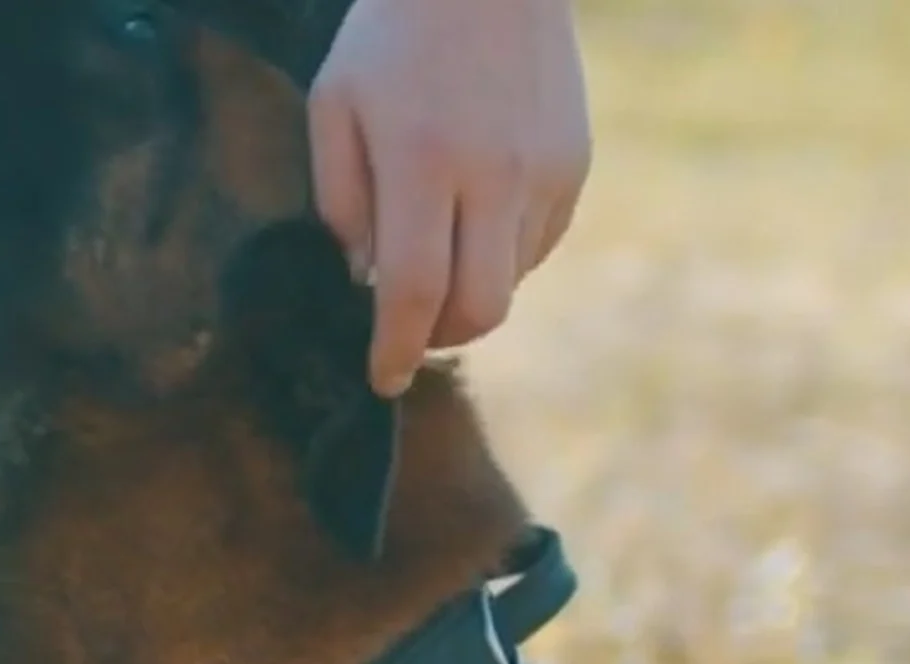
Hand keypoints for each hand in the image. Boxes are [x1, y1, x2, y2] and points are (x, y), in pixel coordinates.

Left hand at [308, 0, 591, 394]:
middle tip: (406, 334)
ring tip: (434, 255)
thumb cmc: (391, 35)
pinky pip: (538, 244)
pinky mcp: (575, 163)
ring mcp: (545, 171)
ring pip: (511, 280)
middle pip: (478, 308)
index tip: (380, 381)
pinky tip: (472, 221)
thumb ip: (342, 200)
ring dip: (468, 293)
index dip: (393, 349)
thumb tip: (367, 280)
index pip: (412, 290)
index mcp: (423, 159)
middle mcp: (495, 174)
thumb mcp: (334, 104)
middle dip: (438, 339)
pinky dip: (501, 256)